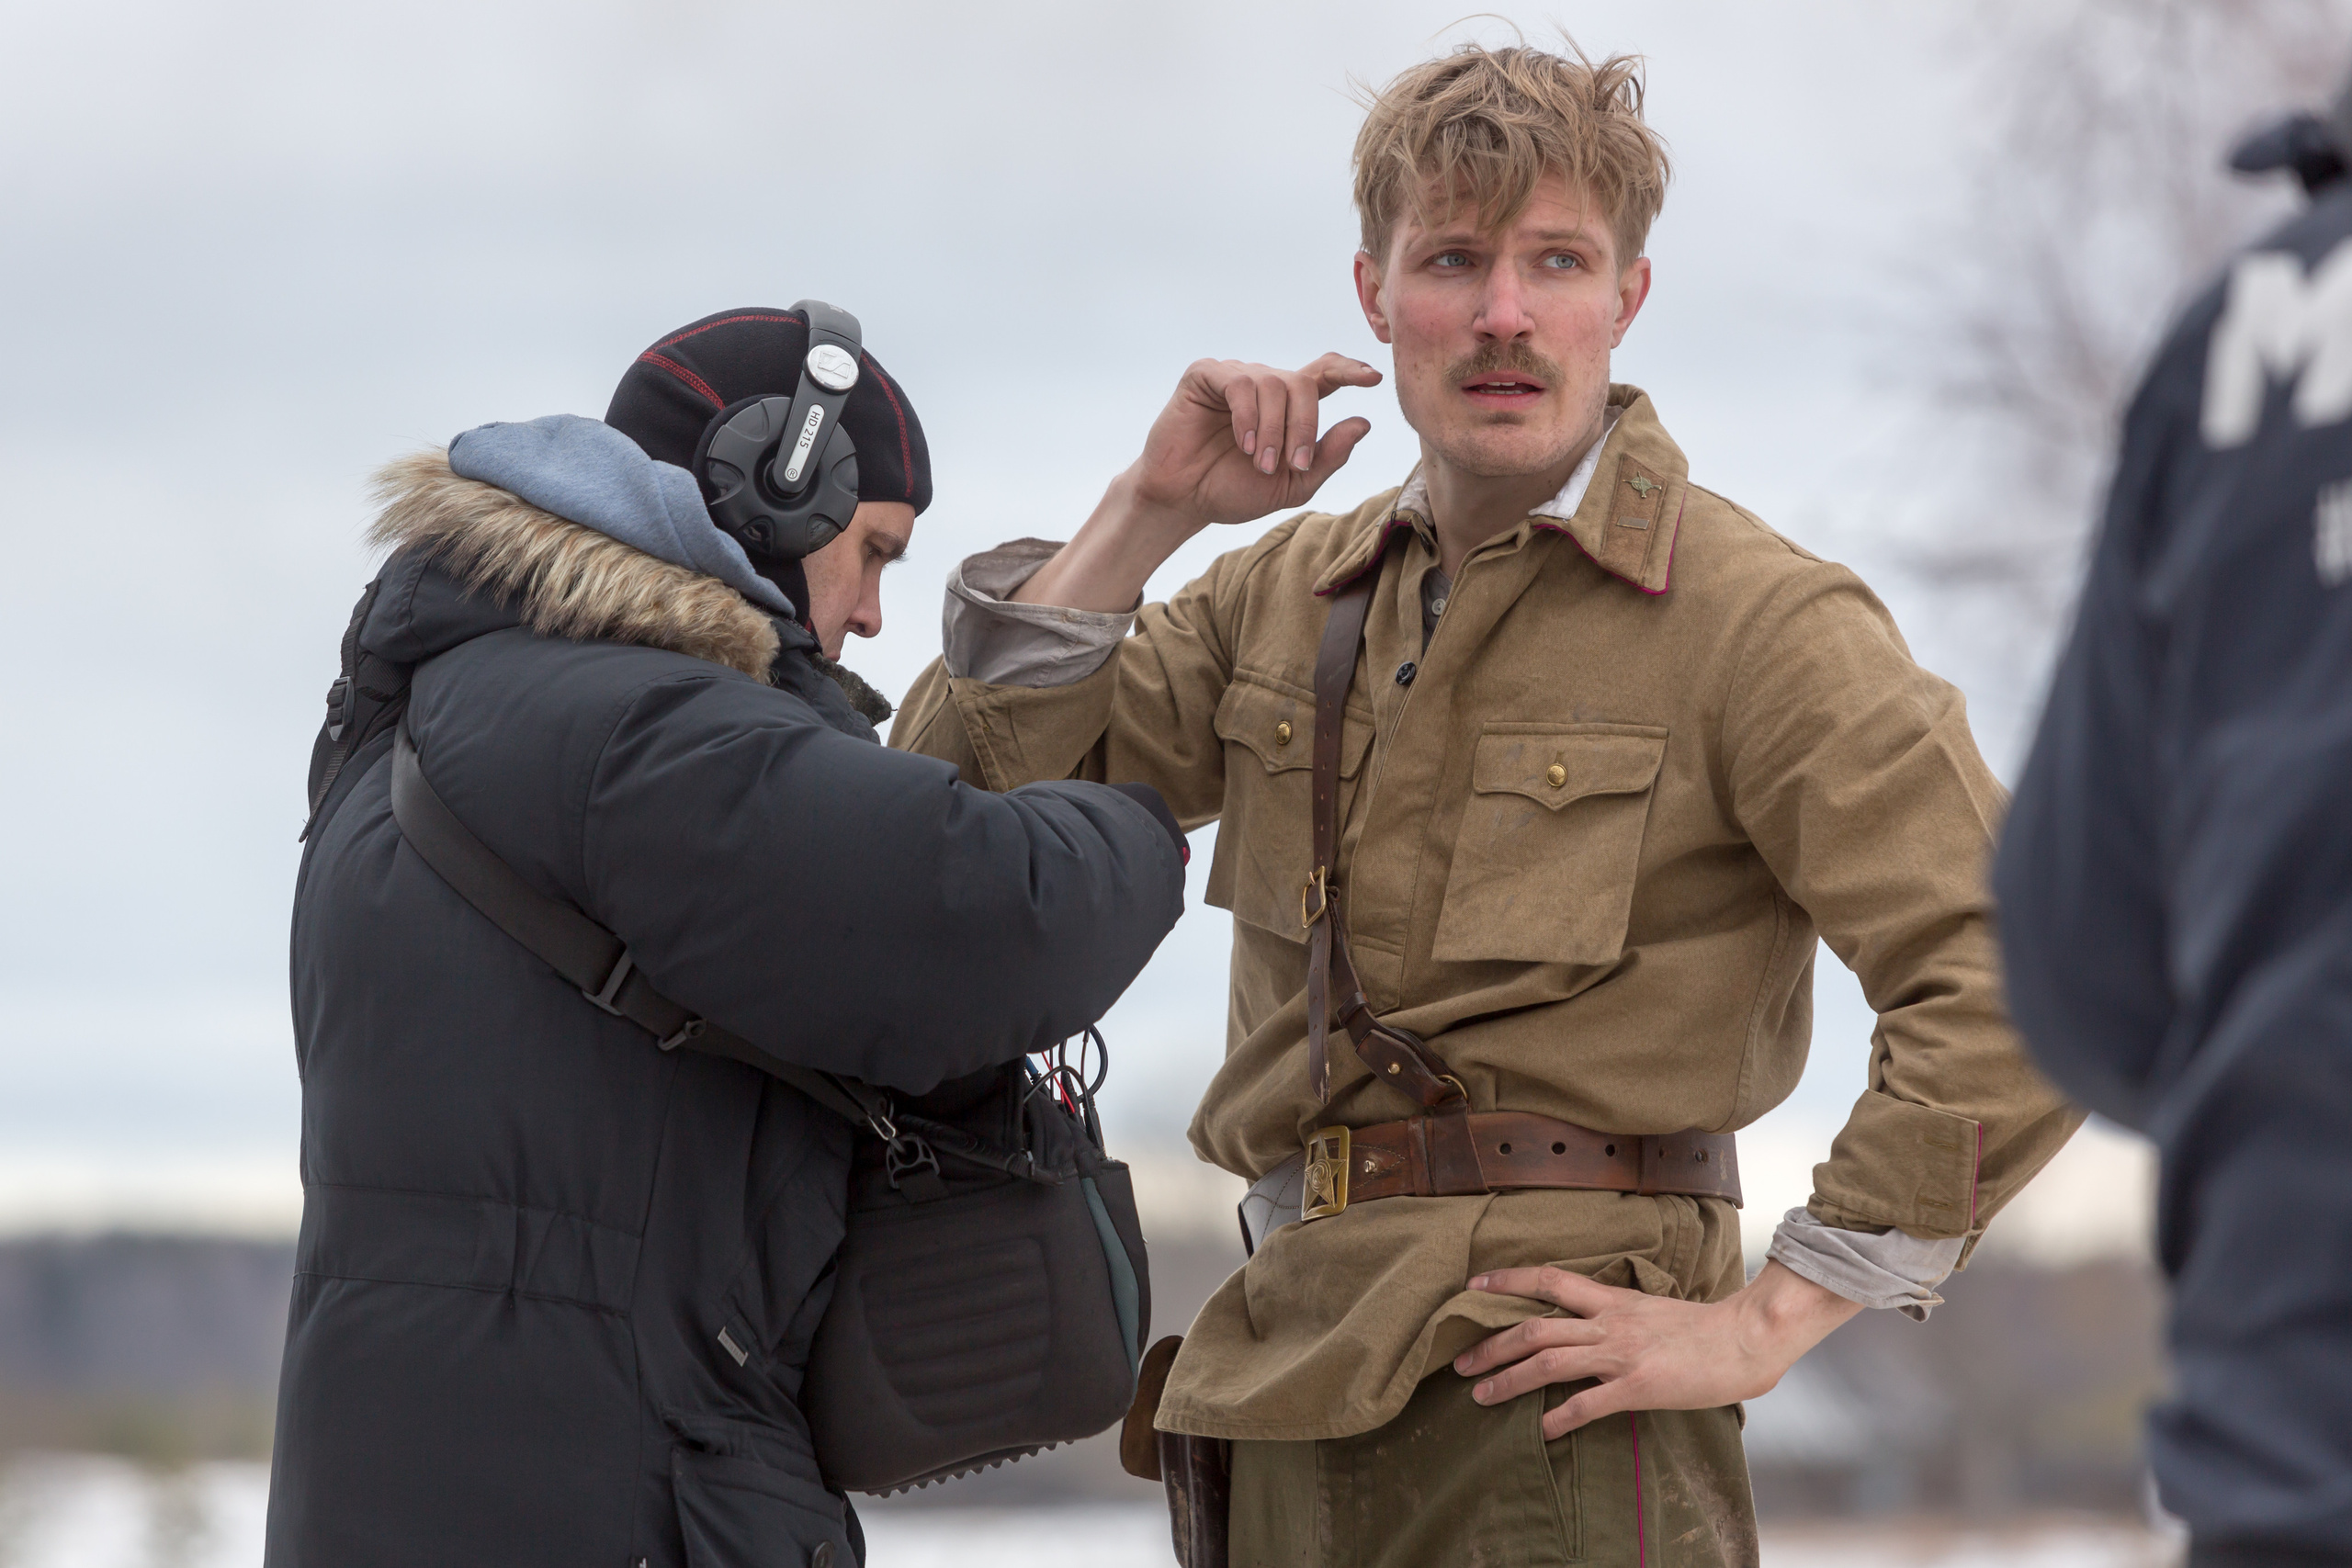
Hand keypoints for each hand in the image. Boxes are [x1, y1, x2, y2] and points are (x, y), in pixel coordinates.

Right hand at [1129, 353, 1382, 528]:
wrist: (1184, 500)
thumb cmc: (1234, 490)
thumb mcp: (1293, 483)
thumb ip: (1327, 456)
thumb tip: (1364, 423)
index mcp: (1287, 405)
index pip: (1324, 373)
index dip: (1349, 370)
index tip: (1372, 378)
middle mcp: (1264, 383)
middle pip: (1303, 383)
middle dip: (1304, 426)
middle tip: (1292, 464)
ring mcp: (1234, 376)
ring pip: (1273, 384)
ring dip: (1273, 429)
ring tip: (1259, 462)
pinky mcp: (1204, 376)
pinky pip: (1239, 383)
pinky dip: (1247, 416)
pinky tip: (1243, 443)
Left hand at [1452, 1260, 1862, 1439]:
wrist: (1742, 1340)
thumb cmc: (1700, 1328)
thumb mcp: (1648, 1308)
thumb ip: (1613, 1314)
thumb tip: (1582, 1321)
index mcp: (1611, 1300)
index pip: (1548, 1280)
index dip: (1507, 1281)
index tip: (1472, 1287)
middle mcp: (1608, 1323)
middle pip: (1534, 1328)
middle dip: (1491, 1345)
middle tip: (1459, 1362)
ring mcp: (1620, 1355)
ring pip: (1548, 1364)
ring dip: (1508, 1380)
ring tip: (1480, 1395)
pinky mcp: (1637, 1387)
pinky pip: (1587, 1404)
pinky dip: (1558, 1418)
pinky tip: (1539, 1431)